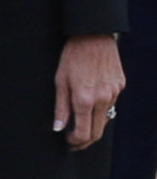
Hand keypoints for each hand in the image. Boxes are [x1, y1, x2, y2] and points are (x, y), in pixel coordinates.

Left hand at [54, 33, 123, 148]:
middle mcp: (103, 100)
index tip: (68, 142)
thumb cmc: (72, 57)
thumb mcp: (60, 81)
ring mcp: (114, 93)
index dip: (75, 142)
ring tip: (80, 125)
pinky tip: (92, 106)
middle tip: (74, 142)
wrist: (93, 37)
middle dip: (85, 141)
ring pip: (105, 119)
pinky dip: (101, 109)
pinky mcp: (120, 86)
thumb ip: (60, 107)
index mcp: (85, 100)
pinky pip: (111, 104)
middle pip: (97, 132)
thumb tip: (58, 128)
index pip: (83, 133)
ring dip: (94, 125)